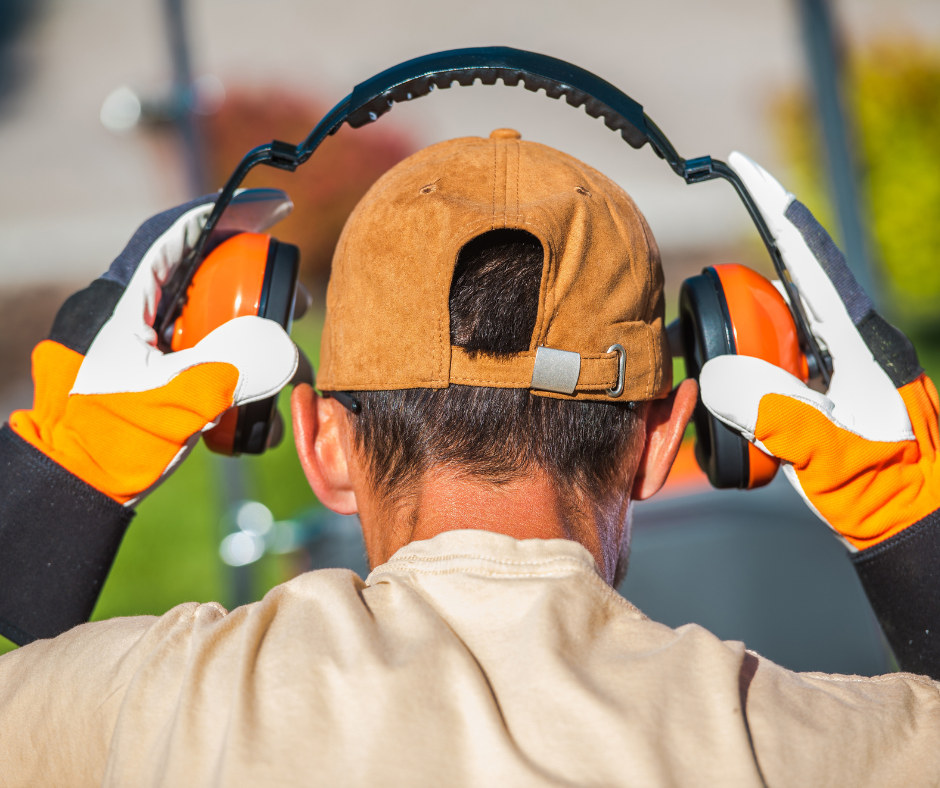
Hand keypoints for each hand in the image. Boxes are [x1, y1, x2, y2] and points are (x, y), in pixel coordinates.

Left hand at [10, 193, 297, 505]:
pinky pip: (226, 367)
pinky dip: (253, 387)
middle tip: (297, 306)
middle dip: (263, 290)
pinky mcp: (178, 379)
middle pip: (213, 278)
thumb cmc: (108, 439)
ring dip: (265, 350)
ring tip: (291, 376)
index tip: (275, 208)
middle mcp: (151, 316)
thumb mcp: (168, 398)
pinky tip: (266, 421)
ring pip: (225, 326)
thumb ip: (224, 371)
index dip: (227, 213)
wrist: (85, 484)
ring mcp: (165, 348)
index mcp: (133, 302)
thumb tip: (285, 350)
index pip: (180, 237)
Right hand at [699, 153, 937, 550]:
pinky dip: (755, 364)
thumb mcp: (829, 456)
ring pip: (783, 322)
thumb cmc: (885, 491)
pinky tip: (740, 396)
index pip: (807, 259)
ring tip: (721, 368)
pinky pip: (783, 356)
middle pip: (789, 284)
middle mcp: (851, 340)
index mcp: (857, 342)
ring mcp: (843, 362)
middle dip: (743, 287)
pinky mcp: (833, 385)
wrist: (914, 521)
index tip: (740, 166)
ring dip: (747, 334)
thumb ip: (777, 414)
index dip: (774, 208)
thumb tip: (720, 373)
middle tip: (704, 313)